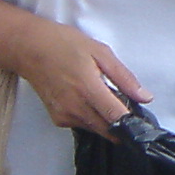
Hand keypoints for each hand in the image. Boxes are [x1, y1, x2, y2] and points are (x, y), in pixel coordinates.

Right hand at [5, 13, 150, 137]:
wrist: (29, 49)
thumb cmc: (63, 45)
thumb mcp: (100, 52)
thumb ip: (124, 77)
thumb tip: (144, 97)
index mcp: (88, 88)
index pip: (117, 118)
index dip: (133, 123)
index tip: (141, 120)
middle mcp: (75, 107)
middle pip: (109, 130)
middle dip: (121, 123)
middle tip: (124, 105)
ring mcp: (65, 115)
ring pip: (97, 129)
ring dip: (106, 120)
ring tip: (104, 97)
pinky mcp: (58, 119)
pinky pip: (83, 126)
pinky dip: (91, 118)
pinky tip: (87, 100)